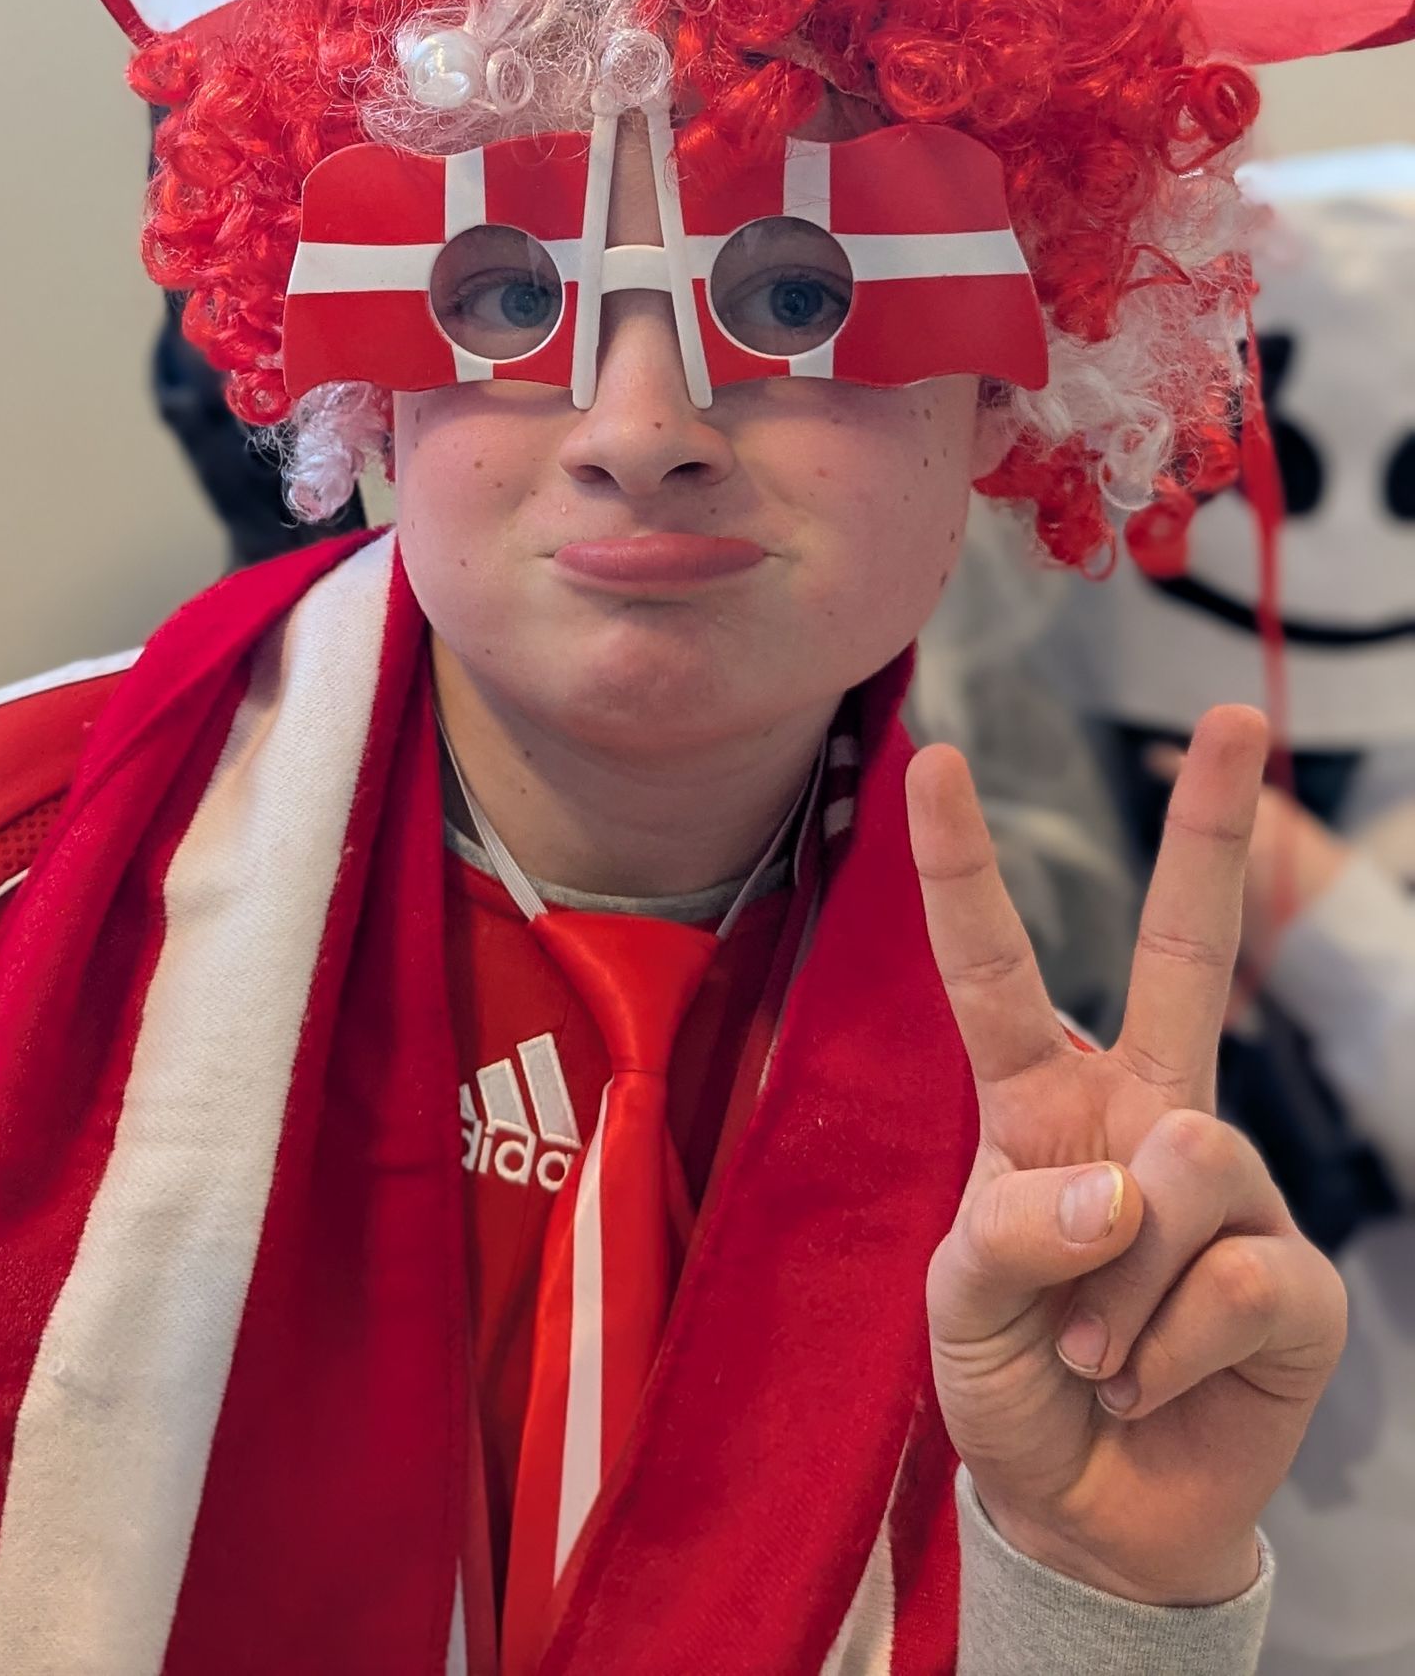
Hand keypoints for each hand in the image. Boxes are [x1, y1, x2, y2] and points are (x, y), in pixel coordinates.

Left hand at [909, 704, 1346, 1606]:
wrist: (1090, 1515)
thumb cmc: (1010, 1383)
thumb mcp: (955, 1309)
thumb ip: (1009, 1233)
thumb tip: (1122, 1184)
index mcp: (1043, 1100)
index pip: (995, 967)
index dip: (962, 866)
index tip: (933, 757)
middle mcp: (1145, 1116)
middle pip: (1189, 955)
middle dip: (1215, 832)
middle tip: (1234, 712)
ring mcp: (1229, 1189)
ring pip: (1186, 1168)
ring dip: (1116, 1292)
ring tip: (1095, 1354)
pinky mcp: (1295, 1279)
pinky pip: (1236, 1277)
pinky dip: (1171, 1349)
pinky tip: (1155, 1382)